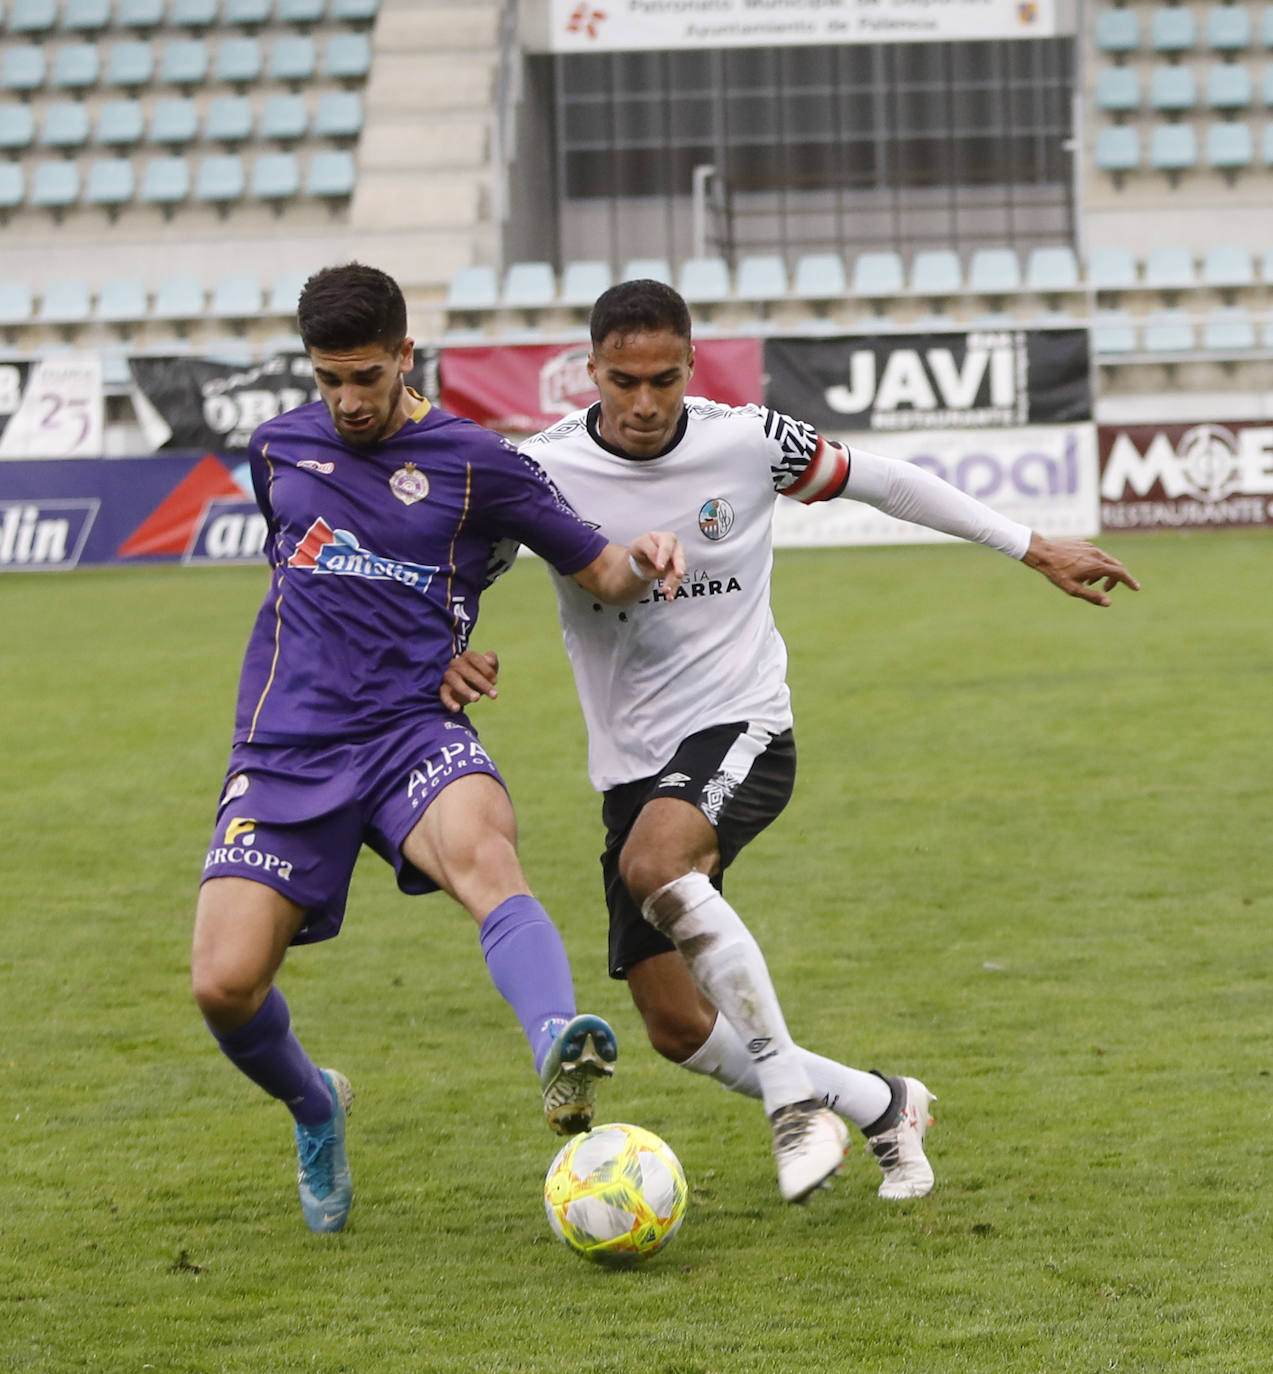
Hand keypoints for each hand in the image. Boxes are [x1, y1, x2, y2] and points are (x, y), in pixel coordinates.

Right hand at [440, 649, 499, 711]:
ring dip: (465, 690)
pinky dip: (449, 702)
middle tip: (494, 695)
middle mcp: (455, 664)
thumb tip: (489, 660)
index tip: (495, 681)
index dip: (485, 668)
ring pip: (454, 680)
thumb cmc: (480, 675)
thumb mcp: (490, 669)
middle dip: (482, 683)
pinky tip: (457, 709)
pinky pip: (443, 694)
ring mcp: (448, 676)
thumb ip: (492, 661)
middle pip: (466, 670)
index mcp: (467, 657)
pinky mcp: (443, 689)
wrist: (467, 688)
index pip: (473, 657)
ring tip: (476, 699)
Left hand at [628, 530, 685, 598]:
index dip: (663, 557)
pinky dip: (673, 589)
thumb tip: (658, 560)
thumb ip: (649, 549)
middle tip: (678, 575)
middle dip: (679, 567)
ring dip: (674, 582)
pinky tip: (670, 597)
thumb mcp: (640, 545)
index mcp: (665, 538)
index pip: (666, 547)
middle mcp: (675, 548)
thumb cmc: (641, 548)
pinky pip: (677, 582)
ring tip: (666, 591)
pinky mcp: (676, 572)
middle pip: (679, 557)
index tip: (660, 567)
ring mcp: (677, 561)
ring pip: (678, 572)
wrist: (642, 559)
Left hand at [1022, 534, 1140, 606]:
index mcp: (1097, 565)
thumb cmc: (1056, 572)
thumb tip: (1109, 603)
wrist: (1043, 552)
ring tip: (1088, 582)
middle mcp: (1097, 554)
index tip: (1136, 588)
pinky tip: (1081, 570)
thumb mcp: (1073, 589)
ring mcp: (1091, 547)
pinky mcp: (1084, 543)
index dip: (1130, 581)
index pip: (1120, 573)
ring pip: (1105, 560)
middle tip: (1105, 589)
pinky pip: (1095, 553)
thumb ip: (1092, 596)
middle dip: (1114, 579)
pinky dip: (1095, 563)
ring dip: (1102, 572)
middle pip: (1115, 566)